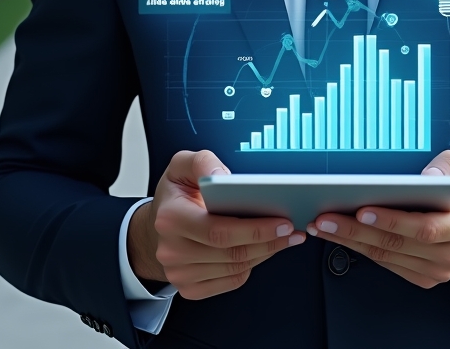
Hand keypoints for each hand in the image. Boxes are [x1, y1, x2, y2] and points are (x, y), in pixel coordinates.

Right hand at [128, 149, 305, 298]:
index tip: (282, 220)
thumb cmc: (175, 194)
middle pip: (230, 252)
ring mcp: (179, 273)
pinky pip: (230, 281)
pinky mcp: (190, 287)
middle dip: (268, 241)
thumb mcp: (182, 164)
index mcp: (170, 218)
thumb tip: (223, 177)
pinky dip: (252, 266)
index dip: (254, 229)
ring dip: (265, 253)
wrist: (156, 226)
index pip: (218, 230)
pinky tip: (264, 250)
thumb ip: (202, 162)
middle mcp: (172, 250)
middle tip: (293, 229)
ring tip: (286, 237)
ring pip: (234, 268)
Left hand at [306, 150, 449, 288]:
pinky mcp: (423, 276)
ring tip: (324, 225)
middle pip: (398, 244)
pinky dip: (362, 249)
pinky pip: (388, 264)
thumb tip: (428, 176)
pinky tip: (341, 235)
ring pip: (388, 256)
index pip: (424, 227)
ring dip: (352, 241)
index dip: (392, 220)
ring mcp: (438, 269)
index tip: (363, 209)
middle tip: (327, 217)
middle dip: (357, 231)